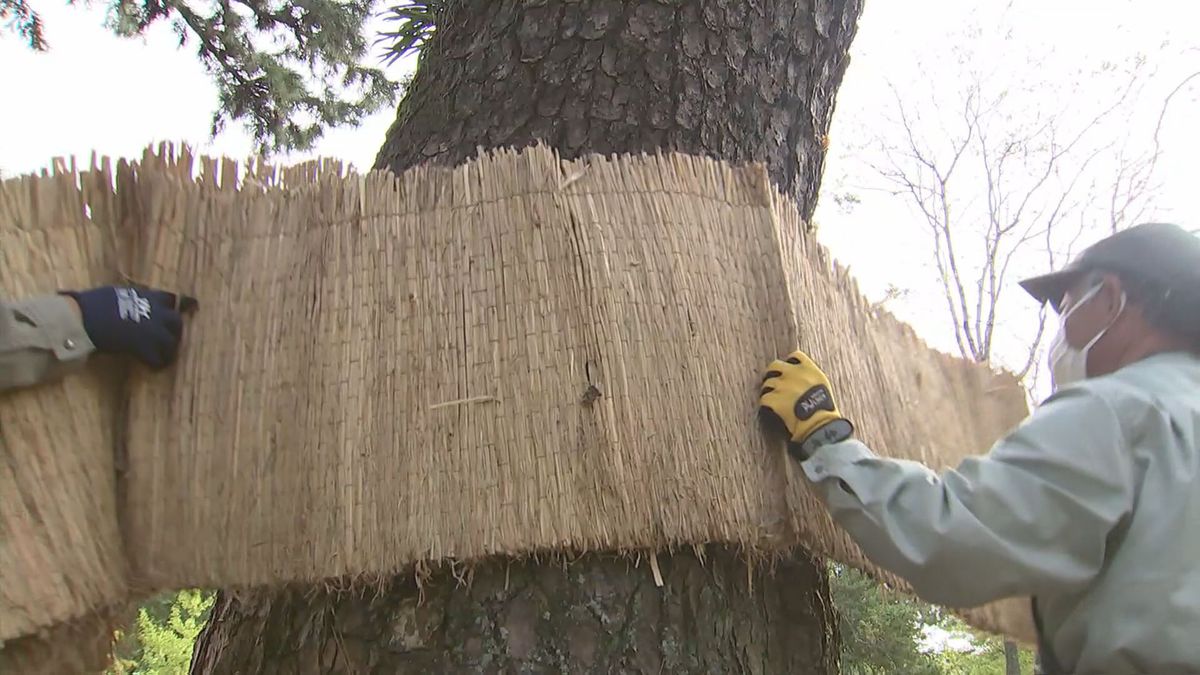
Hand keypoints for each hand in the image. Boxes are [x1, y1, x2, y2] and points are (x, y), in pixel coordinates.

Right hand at [64, 286, 197, 368]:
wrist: (83, 317)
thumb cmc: (92, 303)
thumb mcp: (117, 294)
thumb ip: (131, 298)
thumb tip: (128, 301)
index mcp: (148, 296)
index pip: (171, 299)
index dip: (178, 305)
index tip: (190, 307)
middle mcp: (155, 312)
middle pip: (177, 322)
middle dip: (176, 331)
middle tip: (171, 339)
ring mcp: (152, 330)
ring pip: (172, 342)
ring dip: (169, 350)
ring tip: (164, 357)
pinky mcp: (144, 347)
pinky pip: (158, 359)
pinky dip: (156, 363)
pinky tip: (153, 367)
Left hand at [759, 350, 853, 459]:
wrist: (819, 425)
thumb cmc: (825, 410)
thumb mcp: (823, 387)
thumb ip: (810, 379)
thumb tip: (802, 380)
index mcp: (808, 369)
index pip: (795, 356)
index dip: (789, 363)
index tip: (788, 370)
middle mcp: (793, 373)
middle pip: (775, 365)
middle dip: (772, 373)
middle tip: (773, 383)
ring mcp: (781, 385)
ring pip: (767, 383)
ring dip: (769, 390)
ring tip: (773, 400)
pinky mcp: (773, 399)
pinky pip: (764, 398)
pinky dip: (766, 404)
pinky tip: (771, 410)